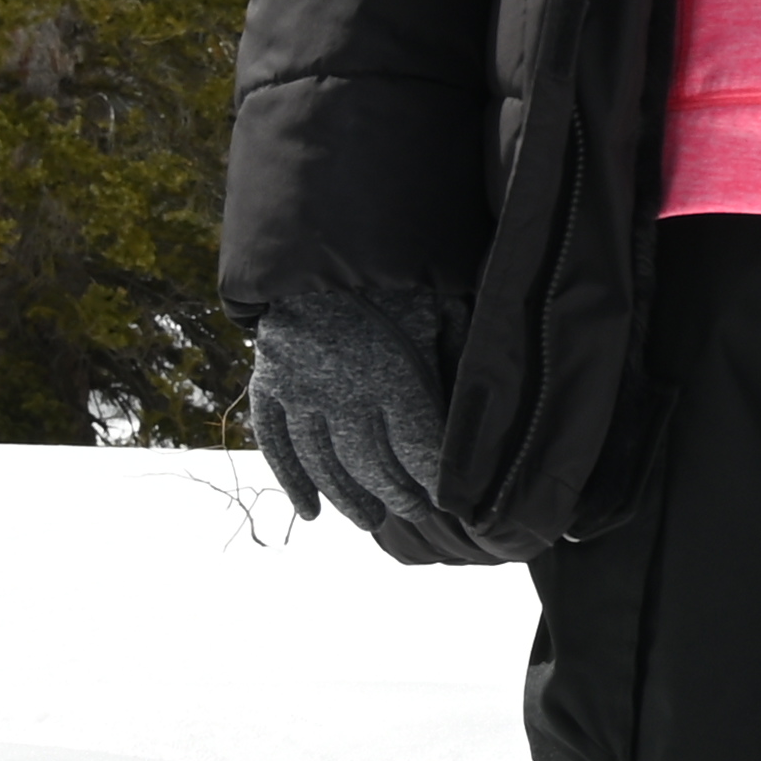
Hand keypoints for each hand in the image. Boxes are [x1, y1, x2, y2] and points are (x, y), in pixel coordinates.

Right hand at [246, 269, 497, 567]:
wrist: (321, 241)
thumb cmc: (395, 270)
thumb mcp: (443, 302)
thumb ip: (460, 346)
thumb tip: (490, 386)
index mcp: (396, 376)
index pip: (419, 449)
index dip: (434, 480)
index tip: (450, 501)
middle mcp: (346, 393)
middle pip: (372, 465)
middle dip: (397, 496)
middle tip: (417, 517)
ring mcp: (302, 392)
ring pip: (324, 463)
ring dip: (348, 497)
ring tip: (369, 520)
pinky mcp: (271, 384)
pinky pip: (276, 444)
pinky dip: (291, 481)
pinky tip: (310, 512)